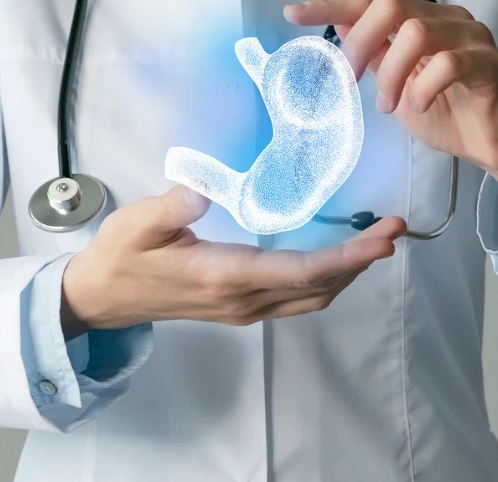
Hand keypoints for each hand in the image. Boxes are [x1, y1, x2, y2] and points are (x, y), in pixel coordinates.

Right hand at [61, 186, 406, 338]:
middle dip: (361, 261)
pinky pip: (298, 299)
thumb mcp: (137, 224)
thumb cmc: (121, 256)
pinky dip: (327, 279)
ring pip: (312, 298)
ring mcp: (245, 309)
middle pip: (318, 287)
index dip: (346, 257)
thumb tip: (205, 188)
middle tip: (396, 229)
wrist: (102, 298)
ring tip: (377, 240)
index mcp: (223, 276)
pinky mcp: (242, 307)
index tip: (382, 240)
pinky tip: (338, 257)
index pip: (299, 270)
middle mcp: (243, 300)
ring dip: (348, 272)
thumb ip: (172, 207)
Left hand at [284, 0, 497, 224]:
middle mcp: (447, 19)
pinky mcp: (490, 63)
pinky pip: (449, 63)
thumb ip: (375, 57)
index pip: (371, 1)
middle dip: (360, 42)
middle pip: (391, 5)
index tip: (293, 13)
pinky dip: (423, 87)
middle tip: (351, 79)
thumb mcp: (397, 86)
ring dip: (391, 74)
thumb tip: (340, 28)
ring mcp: (472, 37)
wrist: (493, 147)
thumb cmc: (447, 115)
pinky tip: (419, 105)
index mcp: (422, 20)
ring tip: (389, 106)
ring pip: (416, 33)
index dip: (331, 5)